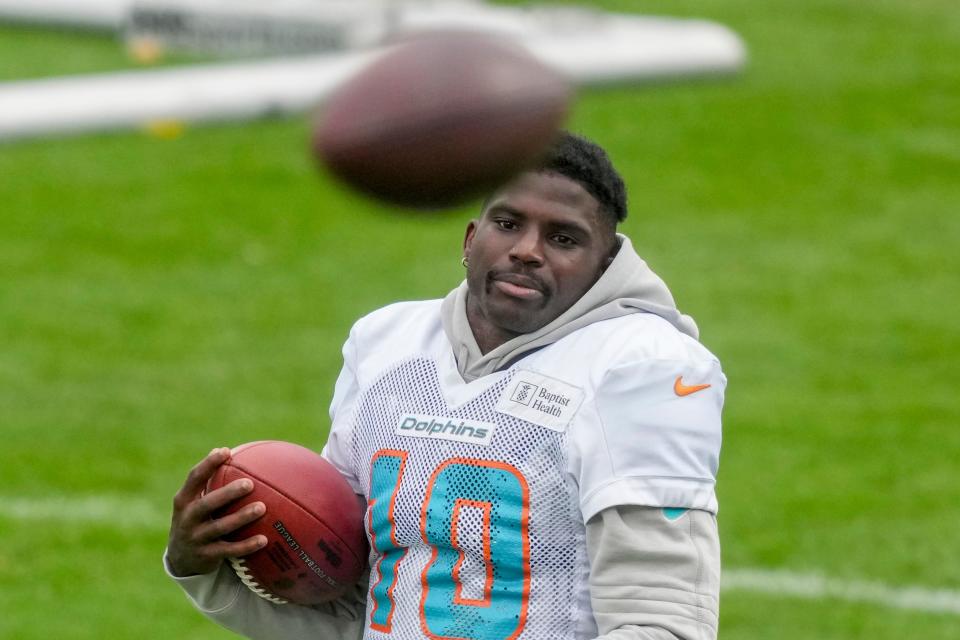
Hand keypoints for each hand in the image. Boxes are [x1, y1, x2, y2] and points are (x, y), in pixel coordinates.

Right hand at [167, 447, 267, 576]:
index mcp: (184, 500)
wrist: (181, 559)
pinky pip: (229, 550)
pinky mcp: (205, 556)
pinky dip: (246, 546)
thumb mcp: (195, 501)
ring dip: (241, 517)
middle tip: (249, 484)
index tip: (226, 451)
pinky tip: (264, 539)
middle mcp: (187, 519)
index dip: (208, 464)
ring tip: (261, 508)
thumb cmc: (196, 519)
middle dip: (227, 493)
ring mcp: (195, 538)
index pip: (194, 478)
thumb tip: (228, 450)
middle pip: (207, 504)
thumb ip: (209, 481)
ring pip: (220, 527)